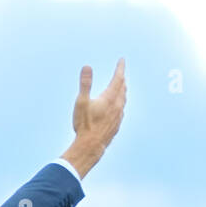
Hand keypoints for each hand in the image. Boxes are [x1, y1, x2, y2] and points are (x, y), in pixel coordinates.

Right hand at [61, 59, 126, 177]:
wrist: (90, 146)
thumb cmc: (84, 124)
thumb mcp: (81, 102)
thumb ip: (85, 84)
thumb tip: (87, 67)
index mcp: (109, 98)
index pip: (118, 79)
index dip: (120, 68)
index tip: (122, 60)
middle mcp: (117, 106)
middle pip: (123, 88)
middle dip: (122, 78)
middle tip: (121, 72)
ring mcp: (118, 116)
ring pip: (124, 99)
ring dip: (123, 90)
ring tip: (122, 86)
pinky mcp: (116, 125)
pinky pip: (122, 110)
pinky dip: (121, 103)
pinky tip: (118, 107)